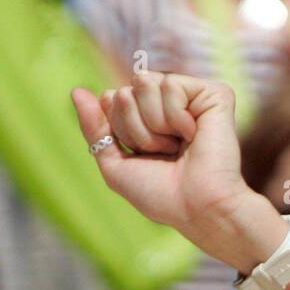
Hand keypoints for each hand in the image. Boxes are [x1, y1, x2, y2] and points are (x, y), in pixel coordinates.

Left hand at [70, 71, 284, 269]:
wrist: (197, 207)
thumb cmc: (161, 195)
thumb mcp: (115, 165)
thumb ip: (94, 128)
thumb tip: (76, 91)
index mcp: (146, 119)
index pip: (111, 99)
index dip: (118, 130)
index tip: (140, 155)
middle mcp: (167, 104)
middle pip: (124, 91)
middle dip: (136, 128)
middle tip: (162, 153)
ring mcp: (190, 96)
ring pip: (144, 82)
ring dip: (154, 124)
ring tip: (177, 145)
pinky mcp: (213, 93)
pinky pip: (170, 84)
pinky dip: (175, 116)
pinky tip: (193, 134)